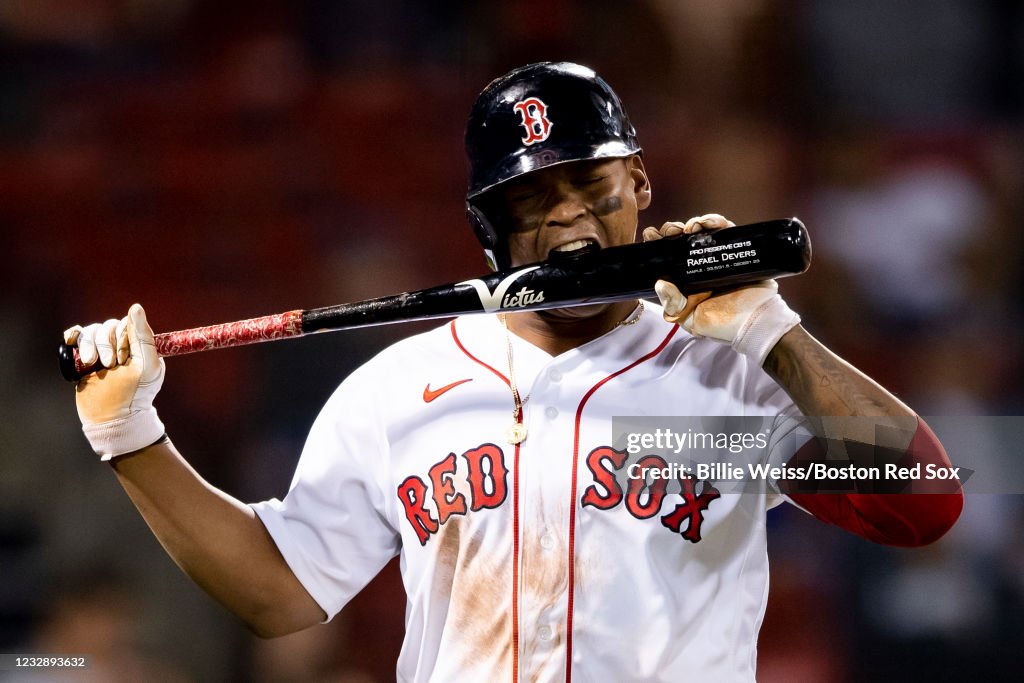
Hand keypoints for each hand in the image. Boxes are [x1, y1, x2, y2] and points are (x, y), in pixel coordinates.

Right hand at [63, 303, 165, 459]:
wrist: (114, 418)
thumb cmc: (136, 394)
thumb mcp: (147, 365)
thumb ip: (143, 337)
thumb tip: (135, 307)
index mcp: (139, 346)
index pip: (127, 324)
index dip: (123, 337)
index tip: (123, 358)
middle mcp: (120, 345)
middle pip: (107, 326)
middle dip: (106, 344)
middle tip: (110, 364)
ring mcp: (101, 351)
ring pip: (91, 332)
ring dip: (90, 345)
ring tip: (93, 364)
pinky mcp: (83, 358)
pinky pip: (76, 336)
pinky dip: (73, 335)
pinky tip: (71, 342)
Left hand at [643, 214, 800, 365]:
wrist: (757, 322)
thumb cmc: (723, 325)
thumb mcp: (691, 320)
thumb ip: (673, 305)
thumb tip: (660, 283)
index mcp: (685, 281)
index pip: (667, 258)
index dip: (658, 244)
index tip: (651, 235)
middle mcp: (700, 266)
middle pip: (682, 240)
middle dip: (672, 230)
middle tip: (669, 230)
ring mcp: (718, 256)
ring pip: (701, 232)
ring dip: (692, 224)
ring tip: (689, 228)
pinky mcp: (735, 248)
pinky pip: (724, 230)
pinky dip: (714, 221)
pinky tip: (706, 224)